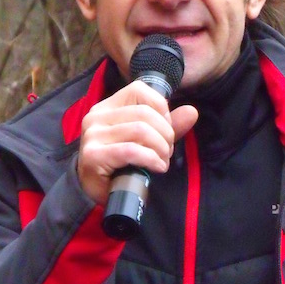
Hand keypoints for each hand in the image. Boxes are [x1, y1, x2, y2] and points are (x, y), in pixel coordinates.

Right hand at [77, 80, 197, 205]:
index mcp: (108, 107)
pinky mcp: (93, 155)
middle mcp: (97, 116)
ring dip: (160, 149)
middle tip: (167, 152)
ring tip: (162, 161)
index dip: (161, 109)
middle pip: (145, 113)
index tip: (166, 130)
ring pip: (141, 130)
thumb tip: (192, 111)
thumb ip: (168, 126)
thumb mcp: (148, 141)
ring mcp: (93, 135)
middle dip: (165, 134)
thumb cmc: (122, 165)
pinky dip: (151, 159)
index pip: (140, 90)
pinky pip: (131, 150)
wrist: (98, 193)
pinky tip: (157, 167)